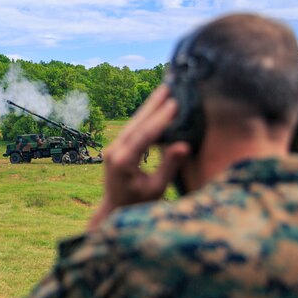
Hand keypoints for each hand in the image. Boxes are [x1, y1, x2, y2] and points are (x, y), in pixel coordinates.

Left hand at [87, 85, 190, 229]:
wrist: (115, 210)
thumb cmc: (138, 204)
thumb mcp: (156, 188)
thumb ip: (169, 166)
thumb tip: (184, 145)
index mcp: (123, 161)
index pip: (144, 135)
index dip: (160, 118)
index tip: (174, 103)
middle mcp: (114, 151)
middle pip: (136, 123)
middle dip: (153, 104)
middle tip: (168, 86)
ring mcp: (112, 148)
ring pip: (132, 123)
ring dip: (148, 107)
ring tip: (163, 92)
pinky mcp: (115, 148)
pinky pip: (131, 129)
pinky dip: (144, 118)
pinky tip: (155, 109)